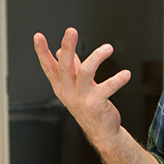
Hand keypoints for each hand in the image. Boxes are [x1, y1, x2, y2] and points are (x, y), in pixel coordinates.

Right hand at [33, 28, 131, 149]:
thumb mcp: (76, 87)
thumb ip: (71, 68)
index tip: (38, 37)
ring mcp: (82, 99)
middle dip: (68, 48)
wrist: (102, 132)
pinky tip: (126, 74)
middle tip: (71, 31)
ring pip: (86, 72)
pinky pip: (107, 88)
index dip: (42, 52)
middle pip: (65, 67)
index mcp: (62, 86)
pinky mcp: (96, 105)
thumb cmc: (90, 107)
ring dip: (97, 57)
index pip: (48, 67)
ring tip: (108, 48)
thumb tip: (61, 51)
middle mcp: (69, 92)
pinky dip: (118, 79)